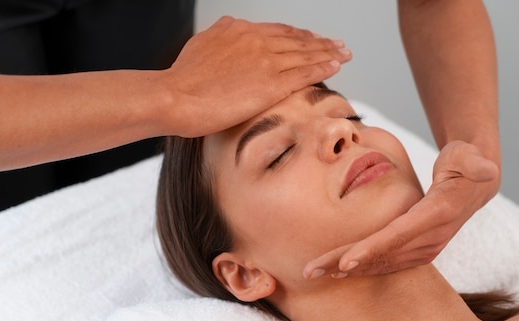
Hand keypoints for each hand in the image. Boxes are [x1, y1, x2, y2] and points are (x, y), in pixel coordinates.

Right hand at [162, 16, 351, 136]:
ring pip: (305, 54)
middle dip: (320, 42)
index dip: (299, 36)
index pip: (278, 32)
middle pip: (297, 40)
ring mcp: (265, 62)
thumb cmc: (182, 79)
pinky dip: (323, 67)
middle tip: (338, 44)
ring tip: (344, 53)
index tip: (312, 39)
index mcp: (239, 31)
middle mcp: (256, 40)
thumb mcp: (201, 43)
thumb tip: (231, 27)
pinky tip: (336, 66)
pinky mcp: (271, 84)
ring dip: (328, 52)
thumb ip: (221, 34)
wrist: (174, 96)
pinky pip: (304, 73)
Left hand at [303, 141, 499, 278]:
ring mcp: (426, 248)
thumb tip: (486, 168)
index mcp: (438, 214)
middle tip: (311, 270)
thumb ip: (475, 162)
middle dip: (345, 262)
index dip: (371, 249)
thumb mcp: (471, 157)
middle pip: (382, 253)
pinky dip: (363, 266)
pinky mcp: (419, 251)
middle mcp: (431, 238)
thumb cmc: (466, 163)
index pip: (399, 235)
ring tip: (318, 271)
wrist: (476, 184)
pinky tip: (339, 269)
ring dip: (349, 267)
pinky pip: (387, 262)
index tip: (345, 262)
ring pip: (381, 262)